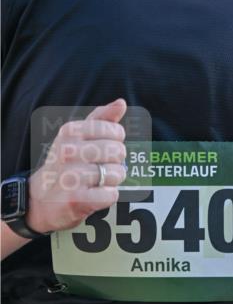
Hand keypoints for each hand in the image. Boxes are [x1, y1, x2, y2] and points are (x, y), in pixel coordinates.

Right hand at [27, 100, 126, 234]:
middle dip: (116, 162)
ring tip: (97, 182)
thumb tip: (121, 103)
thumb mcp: (76, 137)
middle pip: (118, 152)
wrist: (39, 200)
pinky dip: (108, 196)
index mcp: (70, 132)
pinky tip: (94, 195)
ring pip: (117, 173)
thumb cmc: (64, 165)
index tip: (104, 149)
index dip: (117, 143)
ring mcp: (71, 176)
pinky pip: (111, 194)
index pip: (116, 131)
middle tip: (100, 168)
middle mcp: (68, 151)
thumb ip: (100, 119)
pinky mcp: (76, 199)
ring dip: (112, 181)